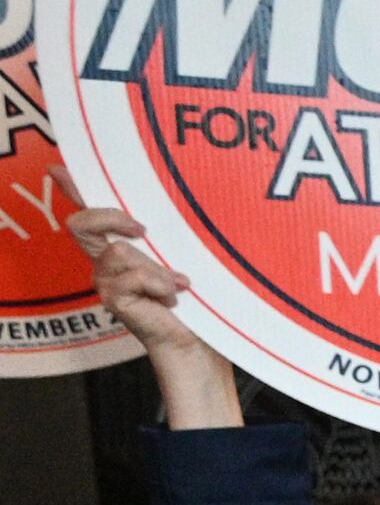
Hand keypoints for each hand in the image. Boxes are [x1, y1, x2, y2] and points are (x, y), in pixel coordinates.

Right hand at [72, 201, 209, 357]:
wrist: (196, 336)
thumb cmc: (192, 294)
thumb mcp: (181, 253)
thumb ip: (168, 229)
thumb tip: (179, 193)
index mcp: (119, 244)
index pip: (89, 212)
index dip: (71, 189)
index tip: (58, 169)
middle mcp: (105, 261)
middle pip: (81, 224)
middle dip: (112, 217)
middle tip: (143, 230)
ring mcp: (106, 280)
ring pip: (118, 250)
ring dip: (157, 267)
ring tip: (175, 284)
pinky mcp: (113, 299)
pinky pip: (134, 276)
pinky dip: (161, 284)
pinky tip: (171, 297)